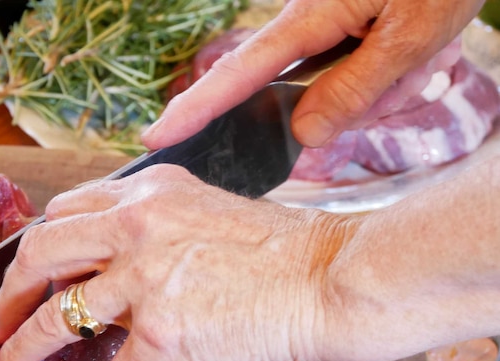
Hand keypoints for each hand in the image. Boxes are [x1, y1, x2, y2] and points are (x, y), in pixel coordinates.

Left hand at [0, 165, 346, 360]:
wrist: (333, 280)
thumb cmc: (284, 251)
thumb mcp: (207, 215)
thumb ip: (155, 231)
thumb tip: (116, 272)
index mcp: (146, 192)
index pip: (65, 211)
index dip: (37, 247)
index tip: (27, 275)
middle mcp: (136, 225)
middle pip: (41, 251)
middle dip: (9, 293)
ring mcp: (146, 278)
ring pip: (57, 317)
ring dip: (20, 350)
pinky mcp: (165, 331)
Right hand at [141, 0, 482, 148]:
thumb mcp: (409, 36)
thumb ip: (354, 89)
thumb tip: (302, 134)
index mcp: (310, 17)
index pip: (238, 74)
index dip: (195, 109)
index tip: (155, 136)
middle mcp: (304, 19)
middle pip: (280, 87)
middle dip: (328, 104)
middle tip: (389, 85)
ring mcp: (321, 23)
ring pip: (322, 85)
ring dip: (368, 92)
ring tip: (412, 65)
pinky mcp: (338, 26)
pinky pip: (341, 72)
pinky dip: (373, 82)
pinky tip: (401, 68)